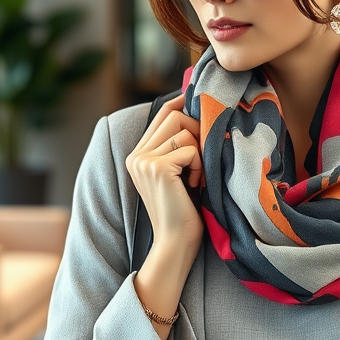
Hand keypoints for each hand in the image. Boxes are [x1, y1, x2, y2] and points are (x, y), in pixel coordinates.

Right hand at [125, 93, 203, 255]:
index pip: (161, 115)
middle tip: (204, 158)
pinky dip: (199, 166)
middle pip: (174, 115)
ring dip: (200, 153)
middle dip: (197, 130)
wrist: (175, 242)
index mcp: (138, 155)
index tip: (196, 97)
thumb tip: (195, 114)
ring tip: (197, 177)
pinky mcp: (158, 168)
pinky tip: (194, 184)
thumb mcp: (177, 173)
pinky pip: (190, 149)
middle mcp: (136, 156)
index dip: (181, 102)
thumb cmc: (183, 210)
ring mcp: (144, 161)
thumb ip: (177, 146)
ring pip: (184, 130)